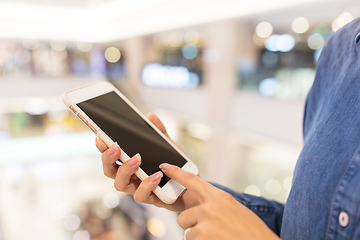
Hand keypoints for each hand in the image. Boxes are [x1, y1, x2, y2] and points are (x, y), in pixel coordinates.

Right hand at [95, 113, 199, 211]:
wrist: (192, 186)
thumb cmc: (176, 168)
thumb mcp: (169, 147)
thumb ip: (159, 133)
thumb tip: (151, 117)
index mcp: (131, 164)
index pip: (111, 157)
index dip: (103, 149)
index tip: (100, 138)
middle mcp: (131, 177)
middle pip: (110, 171)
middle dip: (108, 159)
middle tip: (116, 147)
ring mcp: (140, 188)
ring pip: (121, 185)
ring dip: (125, 170)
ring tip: (136, 159)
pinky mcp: (152, 199)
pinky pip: (142, 196)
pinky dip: (147, 185)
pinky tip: (156, 176)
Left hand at [159, 164, 280, 239]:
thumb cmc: (251, 232)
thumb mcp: (235, 211)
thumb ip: (216, 205)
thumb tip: (200, 208)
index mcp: (219, 197)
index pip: (192, 180)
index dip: (176, 173)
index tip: (165, 167)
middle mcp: (210, 207)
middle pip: (184, 216)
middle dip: (192, 226)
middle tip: (211, 231)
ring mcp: (205, 222)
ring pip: (187, 231)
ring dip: (198, 237)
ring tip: (218, 238)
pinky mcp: (201, 236)